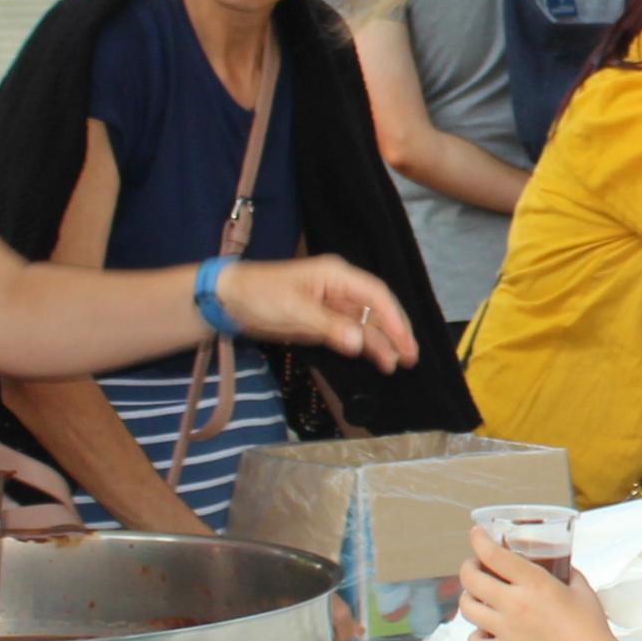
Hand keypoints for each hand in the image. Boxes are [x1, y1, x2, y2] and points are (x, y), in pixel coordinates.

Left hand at [226, 256, 414, 370]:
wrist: (230, 299)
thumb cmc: (261, 295)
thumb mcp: (295, 310)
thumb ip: (330, 327)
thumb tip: (360, 344)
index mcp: (337, 276)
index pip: (376, 295)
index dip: (394, 318)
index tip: (405, 342)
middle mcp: (341, 288)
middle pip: (377, 309)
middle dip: (395, 332)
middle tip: (411, 357)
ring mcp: (333, 305)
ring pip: (366, 324)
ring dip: (381, 342)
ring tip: (395, 365)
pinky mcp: (323, 321)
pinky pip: (350, 333)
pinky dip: (363, 345)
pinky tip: (375, 359)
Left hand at [459, 529, 616, 640]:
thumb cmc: (590, 623)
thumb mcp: (580, 586)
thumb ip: (564, 570)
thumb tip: (555, 562)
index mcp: (534, 584)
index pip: (494, 556)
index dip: (479, 540)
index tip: (476, 533)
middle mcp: (514, 604)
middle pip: (471, 580)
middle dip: (469, 567)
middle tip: (476, 565)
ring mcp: (507, 630)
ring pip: (468, 609)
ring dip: (469, 597)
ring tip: (478, 594)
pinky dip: (475, 635)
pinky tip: (485, 629)